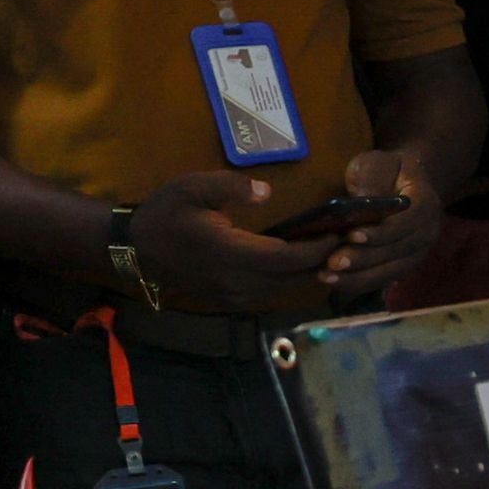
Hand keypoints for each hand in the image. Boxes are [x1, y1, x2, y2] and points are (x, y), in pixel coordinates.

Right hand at [126, 171, 338, 310]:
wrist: (137, 250)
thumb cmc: (166, 213)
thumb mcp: (192, 188)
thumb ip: (230, 188)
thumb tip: (266, 191)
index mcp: (232, 255)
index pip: (289, 258)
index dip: (319, 248)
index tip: (342, 233)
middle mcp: (240, 282)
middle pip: (296, 278)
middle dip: (325, 261)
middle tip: (351, 242)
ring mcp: (237, 296)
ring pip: (288, 288)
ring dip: (312, 272)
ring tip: (335, 251)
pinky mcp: (234, 300)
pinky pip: (274, 292)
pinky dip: (294, 279)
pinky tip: (306, 263)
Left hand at [322, 147, 443, 292]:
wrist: (404, 182)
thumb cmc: (387, 170)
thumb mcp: (377, 164)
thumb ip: (371, 179)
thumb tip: (360, 201)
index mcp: (426, 204)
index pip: (406, 223)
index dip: (381, 232)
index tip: (352, 235)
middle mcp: (427, 234)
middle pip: (396, 253)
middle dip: (363, 259)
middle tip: (332, 263)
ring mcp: (417, 254)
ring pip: (389, 272)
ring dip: (357, 278)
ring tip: (327, 277)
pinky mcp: (403, 266)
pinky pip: (382, 280)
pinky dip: (358, 283)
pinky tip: (334, 282)